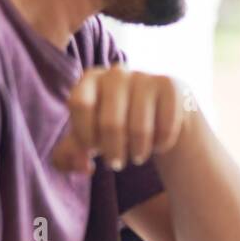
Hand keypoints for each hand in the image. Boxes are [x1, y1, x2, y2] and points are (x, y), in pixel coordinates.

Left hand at [52, 67, 184, 173]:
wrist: (158, 114)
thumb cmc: (116, 126)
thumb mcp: (89, 139)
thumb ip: (69, 156)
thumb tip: (84, 167)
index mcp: (90, 79)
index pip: (80, 104)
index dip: (86, 134)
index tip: (93, 149)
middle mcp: (116, 73)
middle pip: (111, 123)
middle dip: (113, 152)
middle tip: (117, 163)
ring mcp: (144, 77)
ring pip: (139, 129)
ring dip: (138, 152)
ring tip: (137, 156)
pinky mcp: (169, 86)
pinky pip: (164, 128)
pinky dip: (161, 144)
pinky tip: (158, 143)